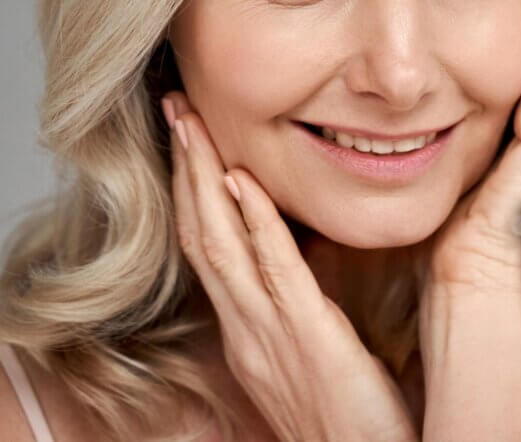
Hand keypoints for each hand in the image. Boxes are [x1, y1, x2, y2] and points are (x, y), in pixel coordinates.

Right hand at [163, 91, 416, 441]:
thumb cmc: (346, 418)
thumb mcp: (309, 355)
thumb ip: (296, 311)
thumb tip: (295, 267)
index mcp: (249, 329)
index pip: (208, 247)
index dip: (192, 189)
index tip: (188, 139)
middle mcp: (248, 327)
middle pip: (202, 234)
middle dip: (187, 167)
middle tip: (175, 109)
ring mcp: (271, 333)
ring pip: (224, 244)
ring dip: (206, 179)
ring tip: (193, 125)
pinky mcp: (310, 338)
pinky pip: (276, 272)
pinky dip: (256, 224)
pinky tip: (243, 183)